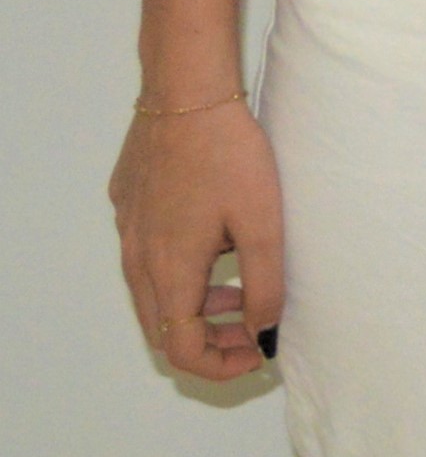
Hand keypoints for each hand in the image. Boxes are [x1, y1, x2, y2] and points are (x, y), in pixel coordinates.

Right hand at [111, 97, 280, 380]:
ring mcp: (129, 231)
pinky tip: (216, 242)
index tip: (256, 354)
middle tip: (250, 330)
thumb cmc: (230, 154)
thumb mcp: (263, 221)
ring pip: (154, 293)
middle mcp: (139, 259)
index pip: (181, 349)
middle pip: (163, 327)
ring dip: (195, 305)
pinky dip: (181, 270)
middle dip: (208, 340)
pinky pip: (149, 256)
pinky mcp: (130, 204)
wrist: (186, 92)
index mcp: (169, 272)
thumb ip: (265, 282)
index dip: (219, 365)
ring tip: (238, 291)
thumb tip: (265, 331)